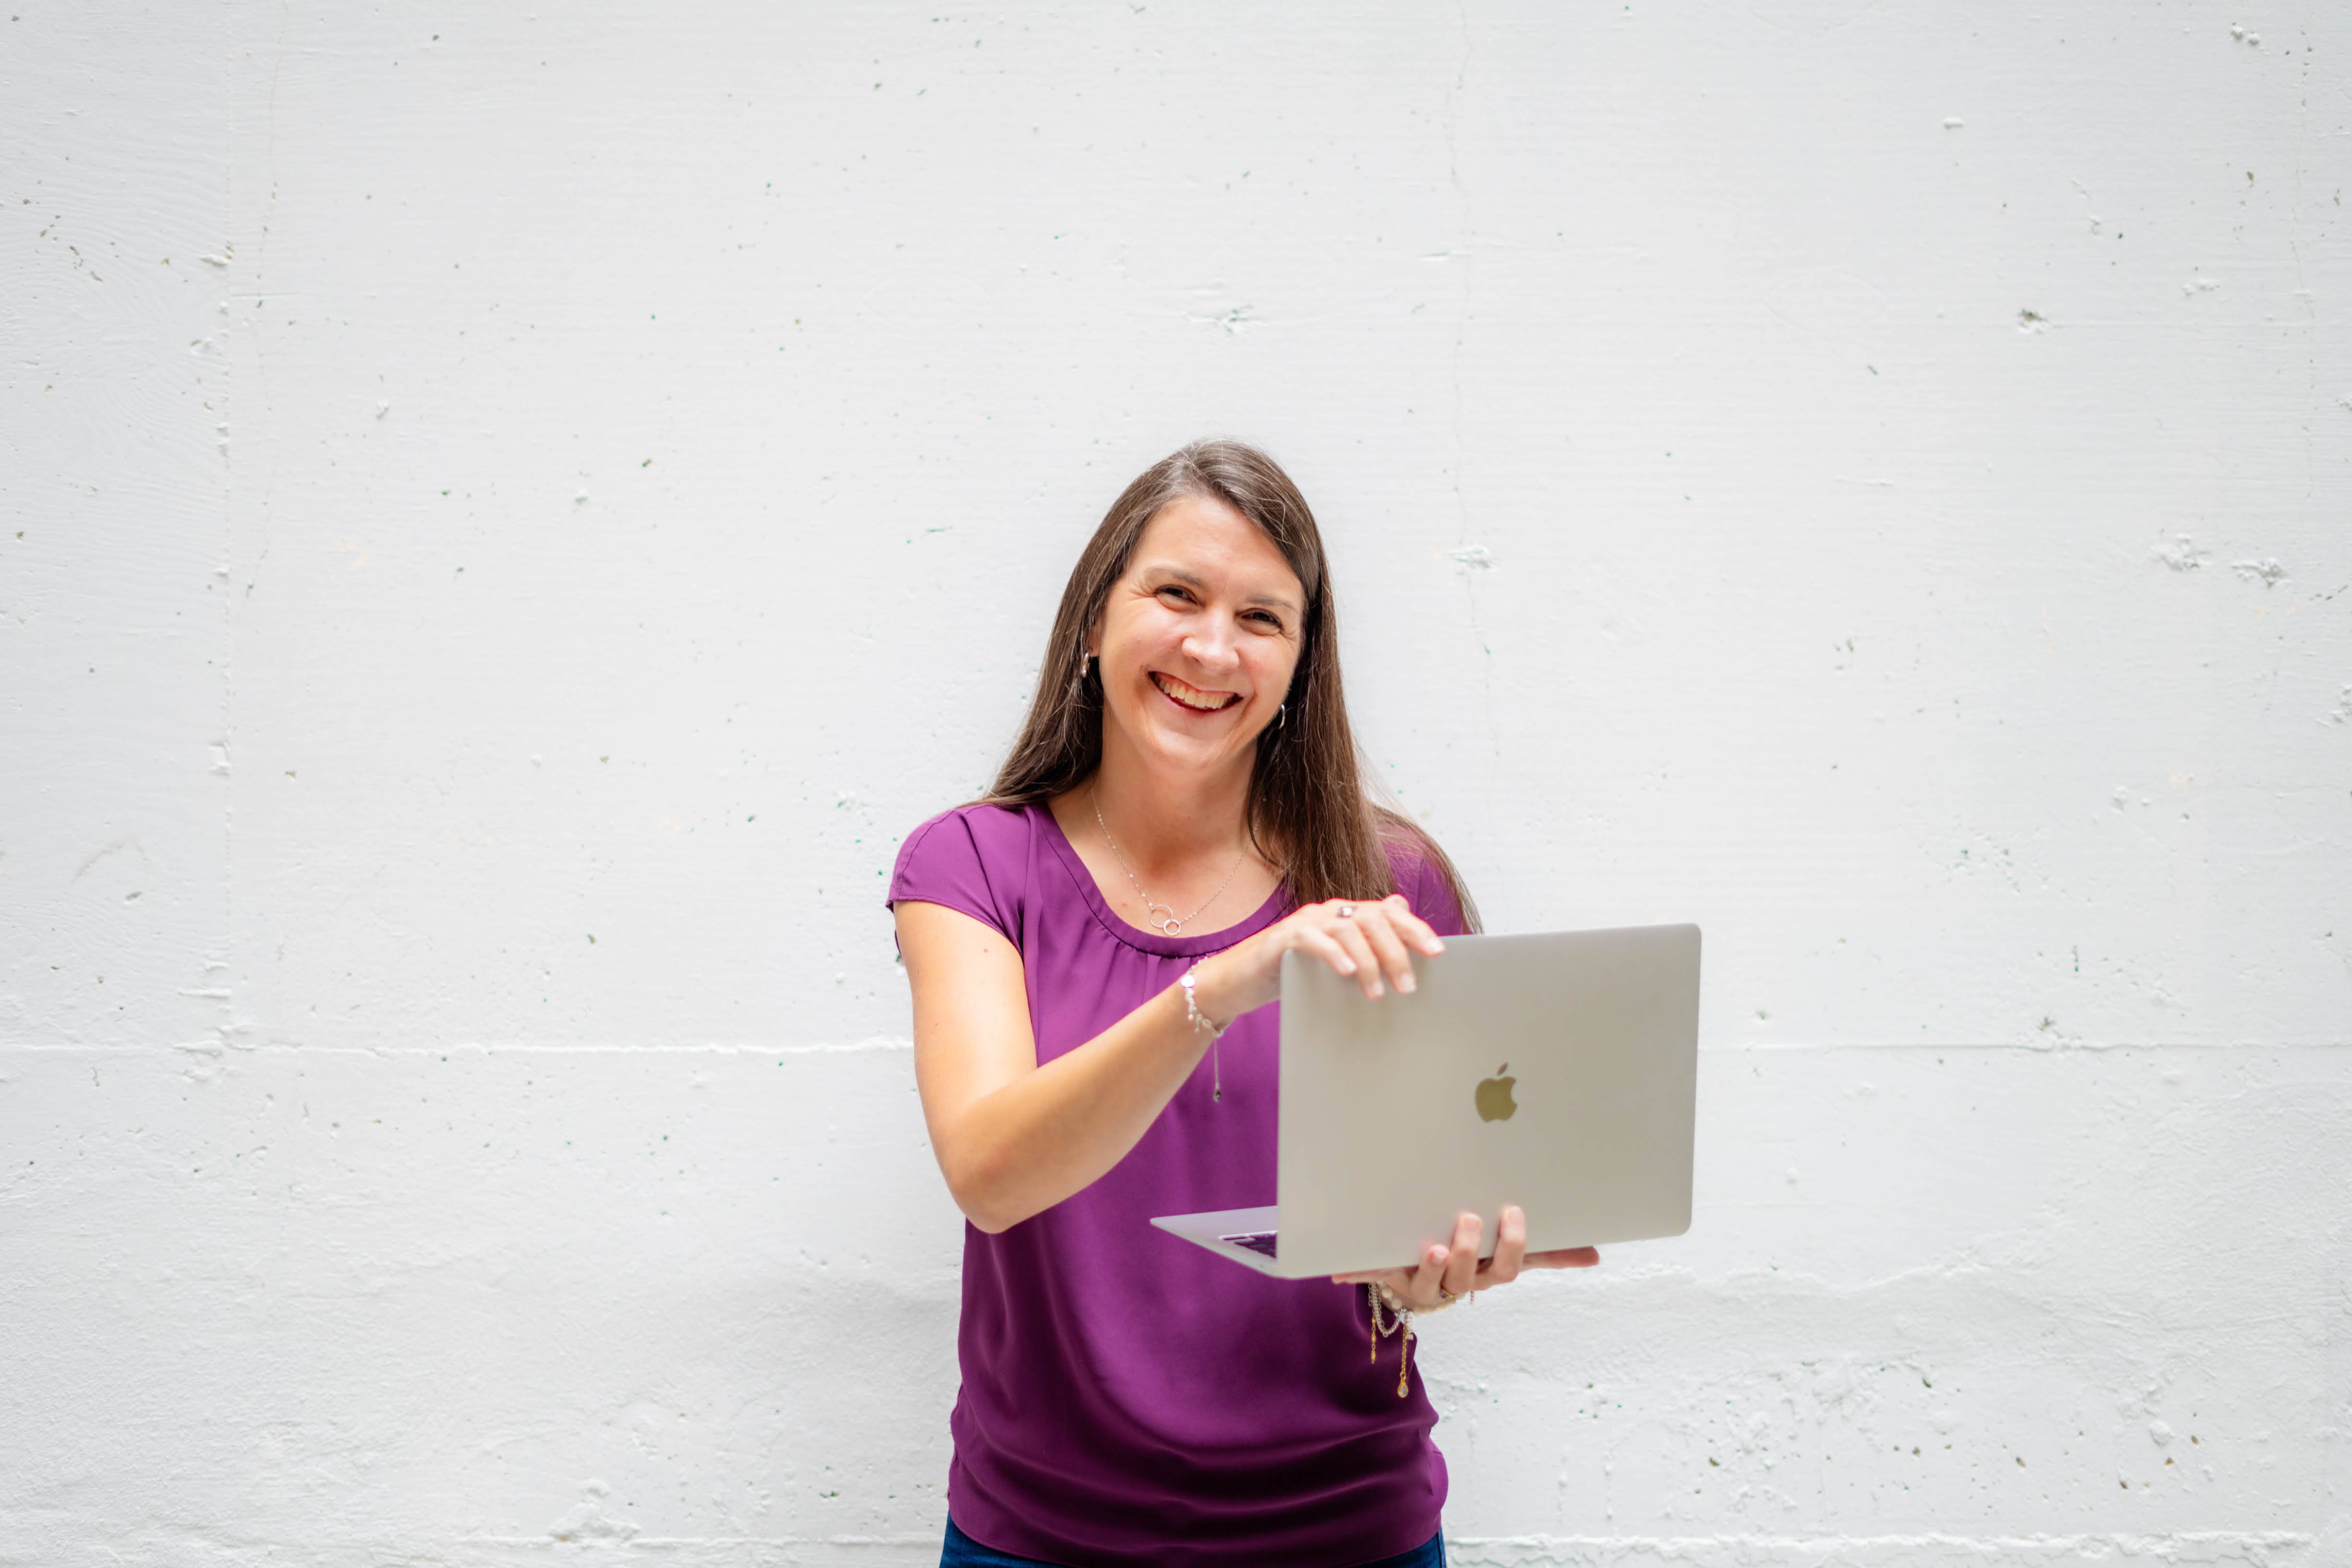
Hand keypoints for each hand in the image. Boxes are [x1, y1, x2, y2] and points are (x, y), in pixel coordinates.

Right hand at [1190, 893, 1444, 1021]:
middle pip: (1373, 918)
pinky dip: (1332, 953)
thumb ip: (1366, 949)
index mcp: (1345, 916)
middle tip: (1408, 984)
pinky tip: (1346, 972)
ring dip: (1368, 960)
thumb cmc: (1291, 974)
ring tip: (1378, 991)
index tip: (1437, 952)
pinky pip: (1311, 939)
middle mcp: (1328, 913)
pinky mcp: (1281, 940)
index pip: (1387, 913)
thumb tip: (1403, 931)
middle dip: (1396, 950)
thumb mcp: (1336, 964)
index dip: (1415, 929)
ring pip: (1347, 929)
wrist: (1237, 981)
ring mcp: (1305, 923)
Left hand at [1330, 1206, 1599, 1307]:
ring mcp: (1422, 1283)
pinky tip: (1341, 1267)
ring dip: (1433, 1266)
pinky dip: (1358, 1271)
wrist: (1418, 1265)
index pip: (1508, 1268)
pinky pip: (1374, 1276)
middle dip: (1471, 1252)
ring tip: (1433, 1246)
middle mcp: (1456, 1283)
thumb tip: (1595, 1254)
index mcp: (1486, 1273)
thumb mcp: (1505, 1247)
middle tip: (1469, 1219)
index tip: (1512, 1212)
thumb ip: (1547, 1251)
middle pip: (1469, 1277)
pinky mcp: (1389, 1277)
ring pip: (1430, 1284)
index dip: (1513, 1245)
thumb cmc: (1470, 1253)